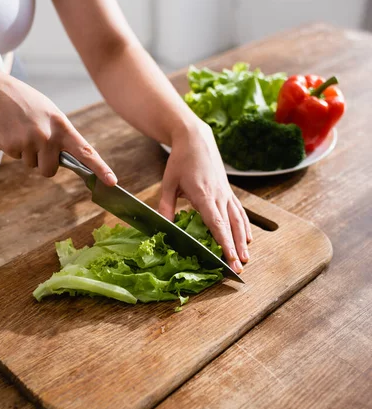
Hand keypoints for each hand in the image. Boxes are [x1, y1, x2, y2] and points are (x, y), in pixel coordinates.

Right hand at [0, 70, 116, 183]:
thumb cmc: (25, 104)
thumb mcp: (49, 114)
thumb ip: (62, 136)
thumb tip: (72, 160)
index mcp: (63, 126)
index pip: (86, 151)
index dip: (101, 168)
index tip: (112, 182)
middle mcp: (50, 135)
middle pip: (51, 170)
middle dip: (43, 164)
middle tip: (34, 143)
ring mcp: (31, 140)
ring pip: (33, 166)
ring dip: (26, 154)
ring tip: (21, 131)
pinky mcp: (14, 145)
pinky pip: (17, 159)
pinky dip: (13, 149)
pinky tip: (11, 131)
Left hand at [159, 121, 251, 272]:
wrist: (196, 139)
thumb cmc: (180, 161)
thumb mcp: (168, 183)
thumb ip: (165, 206)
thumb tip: (162, 226)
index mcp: (203, 195)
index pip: (217, 224)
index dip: (224, 244)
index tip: (229, 259)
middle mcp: (219, 196)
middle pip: (230, 227)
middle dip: (235, 249)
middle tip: (238, 269)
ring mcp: (226, 194)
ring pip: (238, 220)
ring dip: (243, 240)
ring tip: (246, 258)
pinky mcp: (228, 192)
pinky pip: (240, 212)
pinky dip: (245, 226)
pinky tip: (247, 238)